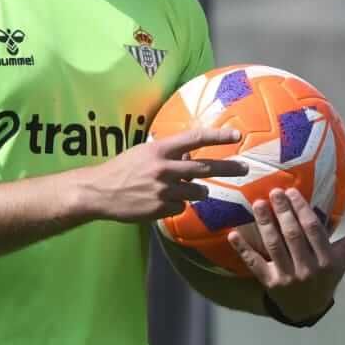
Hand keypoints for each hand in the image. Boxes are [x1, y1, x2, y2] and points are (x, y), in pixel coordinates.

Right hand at [79, 126, 248, 222]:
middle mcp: (164, 167)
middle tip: (245, 168)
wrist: (99, 192)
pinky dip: (176, 205)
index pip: (194, 138)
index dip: (217, 137)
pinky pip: (181, 207)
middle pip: (205, 167)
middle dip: (228, 168)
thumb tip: (191, 156)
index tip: (237, 136)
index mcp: (160, 149)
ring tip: (184, 190)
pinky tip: (159, 202)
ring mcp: (164, 189)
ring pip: (198, 192)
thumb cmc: (122, 169)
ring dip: (197, 192)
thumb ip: (168, 153)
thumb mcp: (144, 152)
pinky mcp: (161, 208)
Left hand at [228, 186, 344, 323]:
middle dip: (282, 213)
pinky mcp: (270, 284)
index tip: (291, 191)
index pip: (313, 231)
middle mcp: (308, 270)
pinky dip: (243, 250)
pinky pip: (255, 265)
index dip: (302, 211)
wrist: (307, 308)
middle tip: (272, 191)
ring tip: (256, 203)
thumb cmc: (327, 274)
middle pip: (292, 237)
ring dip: (264, 225)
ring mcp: (288, 278)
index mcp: (327, 261)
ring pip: (274, 247)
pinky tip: (233, 234)